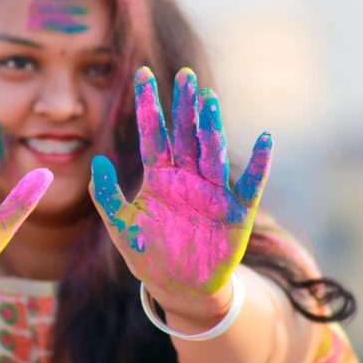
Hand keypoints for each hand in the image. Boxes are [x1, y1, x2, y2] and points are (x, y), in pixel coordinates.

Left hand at [90, 67, 271, 310]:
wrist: (181, 288)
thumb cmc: (150, 256)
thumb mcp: (122, 228)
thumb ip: (107, 197)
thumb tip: (96, 162)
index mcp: (160, 176)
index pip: (153, 133)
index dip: (148, 104)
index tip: (141, 74)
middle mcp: (188, 176)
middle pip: (186, 133)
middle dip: (184, 105)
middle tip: (183, 74)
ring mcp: (214, 191)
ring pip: (213, 151)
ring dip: (212, 127)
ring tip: (208, 100)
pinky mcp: (238, 211)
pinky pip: (251, 183)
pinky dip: (260, 164)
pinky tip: (266, 139)